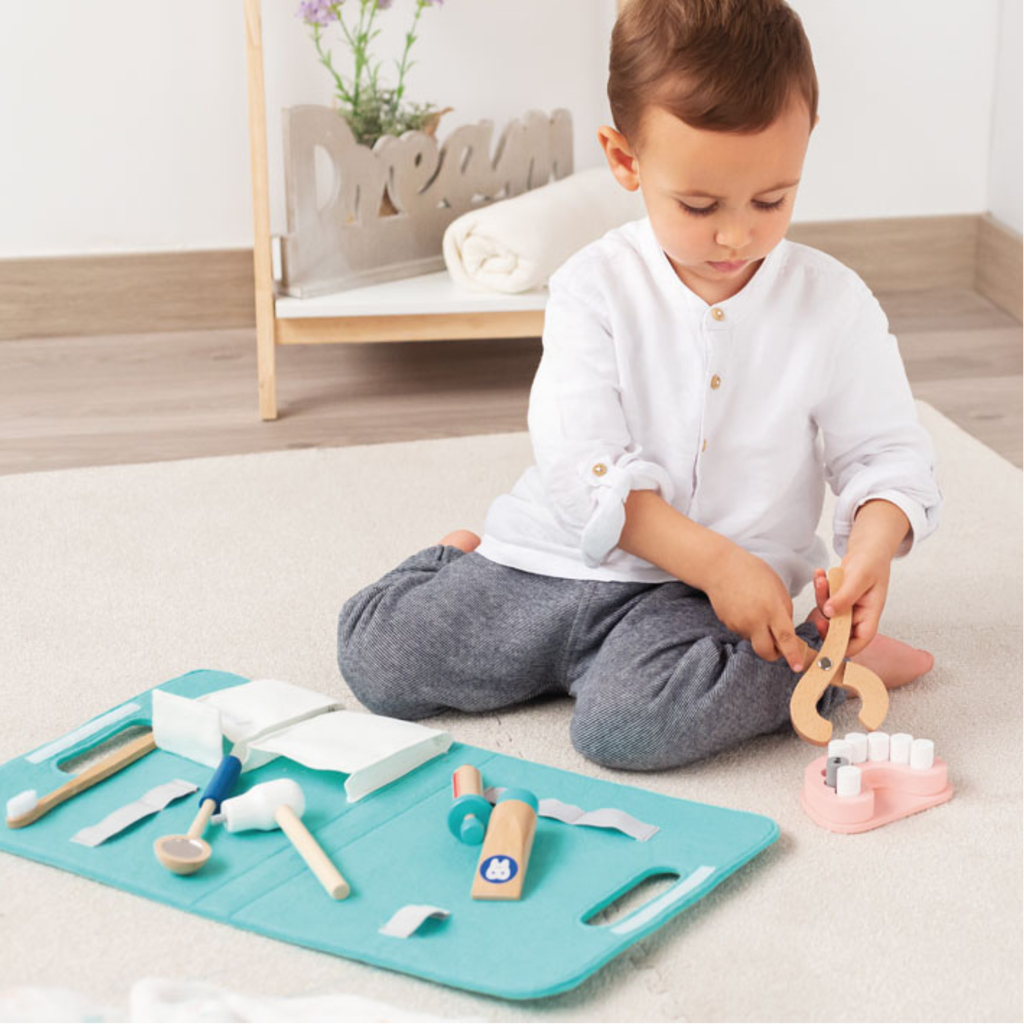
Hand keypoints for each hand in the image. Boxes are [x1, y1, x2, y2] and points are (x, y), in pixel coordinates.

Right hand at [704, 544, 806, 671]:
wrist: (720, 567)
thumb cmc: (750, 571)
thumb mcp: (777, 587)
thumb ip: (784, 610)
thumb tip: (786, 629)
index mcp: (771, 608)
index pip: (785, 638)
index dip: (792, 655)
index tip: (797, 667)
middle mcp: (754, 620)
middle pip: (766, 651)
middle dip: (774, 654)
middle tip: (779, 648)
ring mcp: (739, 624)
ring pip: (754, 640)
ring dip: (760, 634)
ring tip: (756, 610)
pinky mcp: (728, 624)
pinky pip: (742, 632)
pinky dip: (747, 626)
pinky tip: (744, 608)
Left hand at [819, 541, 892, 657]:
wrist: (867, 547)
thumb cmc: (871, 561)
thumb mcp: (859, 578)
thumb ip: (845, 597)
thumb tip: (829, 614)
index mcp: (871, 612)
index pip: (861, 638)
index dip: (847, 647)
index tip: (829, 645)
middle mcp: (859, 612)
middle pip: (840, 628)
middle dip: (827, 619)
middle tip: (820, 609)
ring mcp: (848, 606)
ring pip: (828, 612)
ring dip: (822, 597)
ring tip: (822, 578)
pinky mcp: (838, 598)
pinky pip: (825, 599)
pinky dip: (820, 588)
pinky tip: (820, 574)